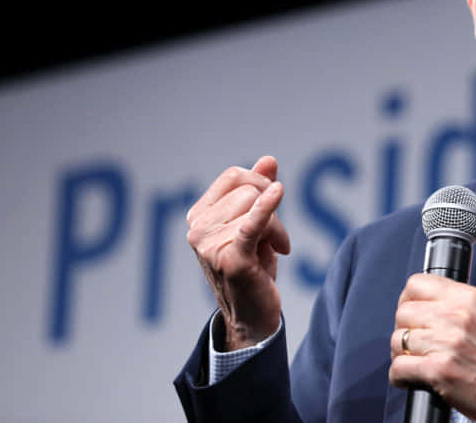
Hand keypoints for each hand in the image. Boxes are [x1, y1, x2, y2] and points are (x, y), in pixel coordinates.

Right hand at [186, 155, 290, 349]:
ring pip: (257, 205)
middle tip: (275, 239)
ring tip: (272, 250)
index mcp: (199, 216)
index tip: (272, 208)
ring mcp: (210, 245)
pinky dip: (265, 209)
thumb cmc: (253, 267)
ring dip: (277, 228)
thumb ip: (259, 191)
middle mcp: (197, 229)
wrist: (252, 316)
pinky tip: (277, 192)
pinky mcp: (231, 260)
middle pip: (249, 190)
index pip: (235, 177)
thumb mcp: (256, 225)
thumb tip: (268, 160)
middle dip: (272, 210)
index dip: (261, 185)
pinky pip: (251, 224)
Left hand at [389, 274, 475, 422]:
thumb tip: (425, 307)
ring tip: (415, 364)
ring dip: (401, 356)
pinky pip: (399, 368)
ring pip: (398, 340)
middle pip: (403, 312)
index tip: (411, 315)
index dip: (408, 301)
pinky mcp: (439, 371)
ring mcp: (447, 342)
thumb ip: (458, 307)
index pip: (417, 283)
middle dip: (404, 330)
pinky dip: (400, 378)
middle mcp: (457, 315)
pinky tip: (413, 380)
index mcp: (469, 298)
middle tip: (414, 345)